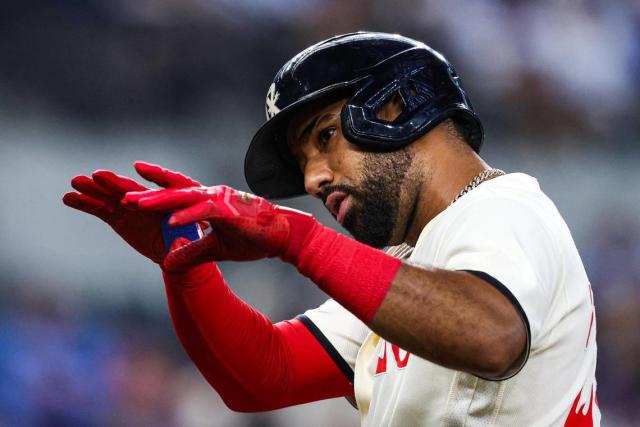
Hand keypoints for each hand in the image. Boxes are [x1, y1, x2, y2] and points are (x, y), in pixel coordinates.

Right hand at [62, 162, 200, 262]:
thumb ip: (183, 245)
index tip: (132, 189)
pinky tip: (68, 198)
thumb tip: (180, 242)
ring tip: (76, 181)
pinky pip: (100, 208)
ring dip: (94, 188)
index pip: (165, 195)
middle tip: (99, 176)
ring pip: (112, 196)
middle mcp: (151, 201)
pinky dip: (85, 202)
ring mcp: (132, 206)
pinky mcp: (119, 215)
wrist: (174, 251)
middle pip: (134, 190)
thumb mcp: (190, 248)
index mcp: (174, 204)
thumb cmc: (189, 247)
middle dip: (115, 183)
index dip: (149, 192)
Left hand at [123, 185, 319, 271]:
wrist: (281, 235)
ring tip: (137, 204)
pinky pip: (204, 212)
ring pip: (184, 198)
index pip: (175, 194)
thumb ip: (191, 253)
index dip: (152, 192)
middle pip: (172, 191)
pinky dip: (187, 216)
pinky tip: (170, 221)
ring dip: (160, 201)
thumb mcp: (214, 250)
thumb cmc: (252, 237)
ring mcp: (219, 202)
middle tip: (120, 193)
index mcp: (206, 203)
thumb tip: (167, 262)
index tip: (129, 191)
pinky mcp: (229, 211)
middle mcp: (209, 197)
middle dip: (147, 192)